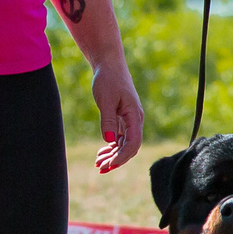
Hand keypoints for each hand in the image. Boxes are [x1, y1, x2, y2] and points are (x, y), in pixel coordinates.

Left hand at [91, 54, 144, 172]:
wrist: (109, 64)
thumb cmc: (108, 79)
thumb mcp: (106, 100)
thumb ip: (108, 120)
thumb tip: (110, 141)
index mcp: (135, 116)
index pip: (133, 143)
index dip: (122, 156)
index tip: (110, 165)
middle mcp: (135, 120)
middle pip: (129, 147)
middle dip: (116, 160)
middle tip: (100, 169)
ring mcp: (128, 120)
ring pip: (123, 144)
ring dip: (112, 156)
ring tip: (98, 164)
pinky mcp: (121, 118)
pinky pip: (118, 138)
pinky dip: (110, 147)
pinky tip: (100, 153)